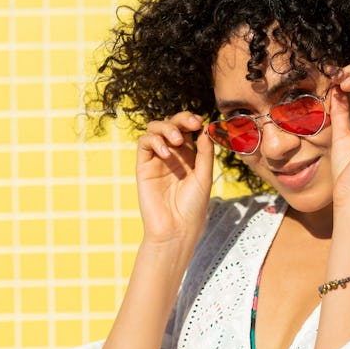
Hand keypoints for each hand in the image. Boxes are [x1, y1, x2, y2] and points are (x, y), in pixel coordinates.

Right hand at [135, 112, 214, 244]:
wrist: (176, 229)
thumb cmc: (193, 208)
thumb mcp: (204, 177)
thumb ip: (205, 153)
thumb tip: (206, 129)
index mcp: (190, 157)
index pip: (188, 130)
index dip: (192, 121)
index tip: (200, 122)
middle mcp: (173, 156)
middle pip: (171, 125)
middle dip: (180, 119)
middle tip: (191, 123)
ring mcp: (157, 160)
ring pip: (155, 129)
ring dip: (166, 127)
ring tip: (177, 141)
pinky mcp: (143, 166)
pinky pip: (144, 143)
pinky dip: (154, 141)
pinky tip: (165, 153)